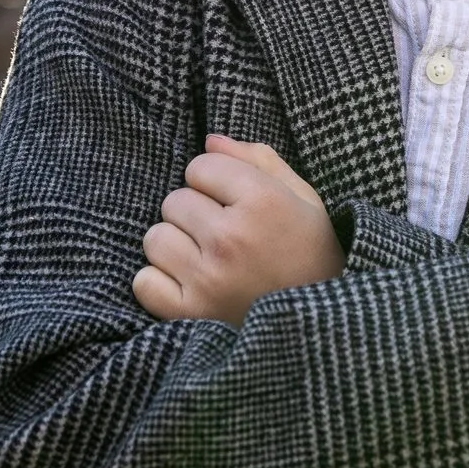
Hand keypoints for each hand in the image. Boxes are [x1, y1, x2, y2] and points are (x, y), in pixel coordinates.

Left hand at [133, 134, 342, 325]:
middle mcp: (231, 238)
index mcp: (262, 201)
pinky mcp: (190, 314)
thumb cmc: (314, 255)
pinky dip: (160, 282)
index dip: (217, 182)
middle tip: (225, 236)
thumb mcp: (303, 199)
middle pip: (174, 200)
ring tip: (207, 260)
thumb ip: (258, 160)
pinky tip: (191, 284)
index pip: (200, 166)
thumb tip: (209, 141)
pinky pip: (144, 281)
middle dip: (196, 212)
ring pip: (156, 237)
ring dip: (176, 245)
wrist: (324, 327)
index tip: (236, 203)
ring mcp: (207, 279)